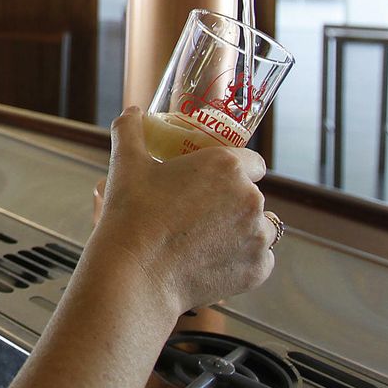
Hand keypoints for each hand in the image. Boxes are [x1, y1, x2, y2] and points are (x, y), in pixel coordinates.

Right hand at [89, 107, 275, 314]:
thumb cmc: (132, 216)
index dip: (235, 172)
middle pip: (253, 196)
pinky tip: (213, 261)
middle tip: (199, 214)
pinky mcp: (259, 269)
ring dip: (241, 232)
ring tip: (206, 241)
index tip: (215, 183)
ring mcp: (258, 236)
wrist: (135, 273)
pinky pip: (260, 260)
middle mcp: (251, 198)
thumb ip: (131, 131)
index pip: (252, 163)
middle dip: (232, 203)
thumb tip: (132, 113)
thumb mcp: (127, 164)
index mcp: (226, 166)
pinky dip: (242, 261)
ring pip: (259, 228)